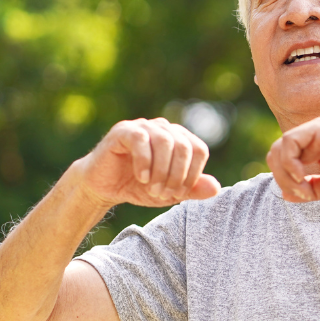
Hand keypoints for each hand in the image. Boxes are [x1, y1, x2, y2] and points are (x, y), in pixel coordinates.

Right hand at [75, 118, 220, 207]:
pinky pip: (141, 140)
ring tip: (152, 188)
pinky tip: (141, 178)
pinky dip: (145, 162)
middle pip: (184, 147)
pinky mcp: (124, 130)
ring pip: (165, 142)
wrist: (103, 187)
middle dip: (177, 175)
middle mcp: (164, 128)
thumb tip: (216, 188)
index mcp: (179, 139)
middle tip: (164, 193)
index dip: (193, 174)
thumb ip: (192, 190)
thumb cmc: (139, 187)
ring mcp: (144, 126)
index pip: (199, 150)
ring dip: (161, 170)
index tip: (178, 194)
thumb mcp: (169, 193)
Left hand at [266, 116, 319, 201]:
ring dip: (284, 172)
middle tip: (303, 193)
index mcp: (315, 149)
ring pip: (279, 148)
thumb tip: (284, 195)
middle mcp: (312, 137)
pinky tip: (303, 176)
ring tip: (302, 185)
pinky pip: (289, 142)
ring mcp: (315, 131)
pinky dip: (289, 162)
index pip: (283, 162)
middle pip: (276, 154)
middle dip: (281, 178)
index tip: (306, 196)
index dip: (286, 181)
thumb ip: (312, 189)